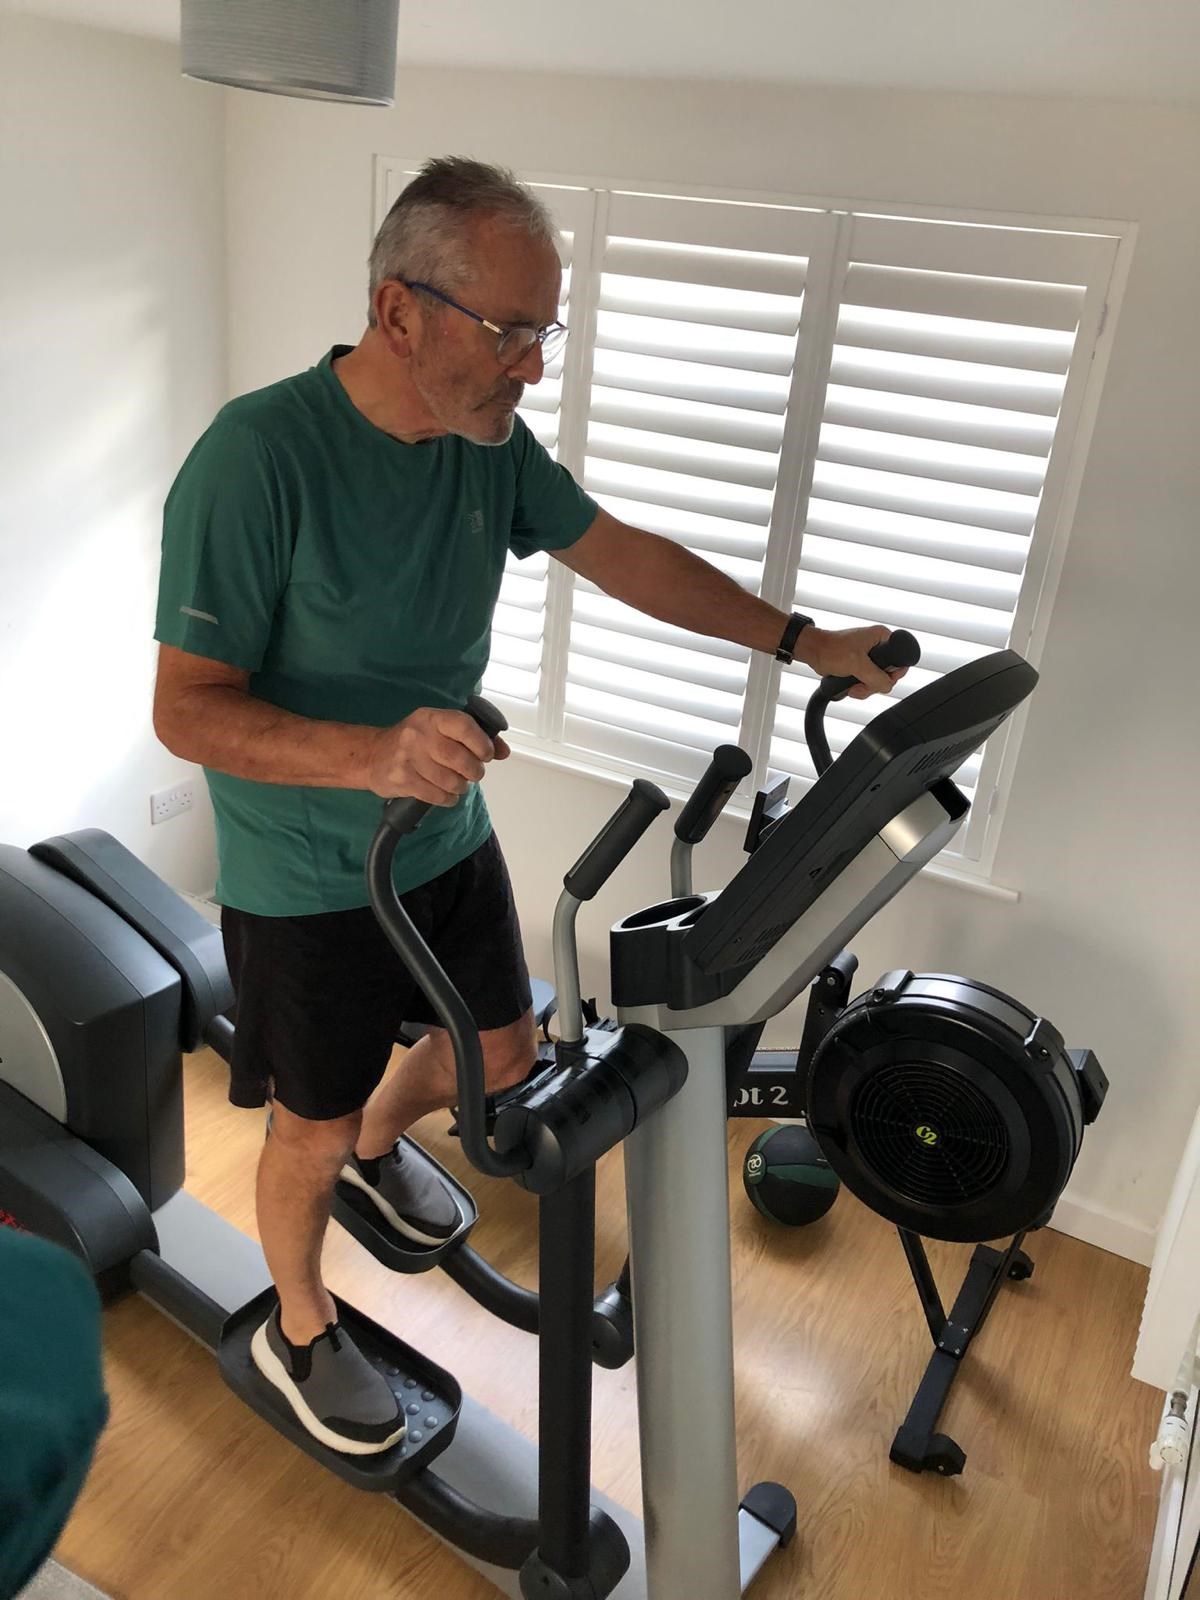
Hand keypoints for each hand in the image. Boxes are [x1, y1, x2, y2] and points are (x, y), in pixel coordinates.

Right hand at [365, 707, 509, 803]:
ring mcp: (408, 758)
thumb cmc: (414, 742)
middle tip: (473, 774)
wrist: (371, 756)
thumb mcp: (439, 730)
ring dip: (460, 787)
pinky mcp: (402, 780)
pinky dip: (447, 799)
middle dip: (474, 771)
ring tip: (457, 784)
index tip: (487, 754)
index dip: (482, 743)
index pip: (463, 726)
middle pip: (459, 758)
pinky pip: (436, 795)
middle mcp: (419, 735)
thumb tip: (504, 751)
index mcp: (432, 718)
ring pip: (449, 780)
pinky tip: (445, 794)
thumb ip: (473, 737)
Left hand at [799, 625, 909, 699]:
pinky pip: (870, 683)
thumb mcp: (857, 664)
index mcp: (882, 637)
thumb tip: (887, 686)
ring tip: (854, 686)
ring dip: (866, 688)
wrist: (814, 652)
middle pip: (890, 674)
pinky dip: (862, 688)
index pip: (901, 659)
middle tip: (862, 684)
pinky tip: (851, 687)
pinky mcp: (862, 667)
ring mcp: (870, 658)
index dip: (893, 673)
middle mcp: (879, 646)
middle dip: (875, 684)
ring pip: (879, 681)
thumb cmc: (831, 649)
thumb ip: (876, 677)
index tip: (881, 679)